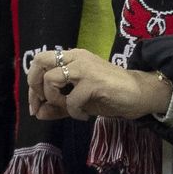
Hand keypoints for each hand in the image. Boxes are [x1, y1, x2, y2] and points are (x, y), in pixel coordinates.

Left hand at [26, 48, 171, 121]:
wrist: (139, 93)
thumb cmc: (110, 94)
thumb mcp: (79, 101)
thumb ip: (58, 106)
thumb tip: (37, 113)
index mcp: (73, 58)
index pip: (40, 62)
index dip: (33, 86)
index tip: (37, 106)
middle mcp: (76, 58)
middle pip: (40, 61)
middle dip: (35, 86)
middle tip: (45, 102)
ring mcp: (85, 68)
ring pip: (51, 79)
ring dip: (55, 99)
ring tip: (69, 108)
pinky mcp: (94, 82)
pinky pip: (71, 99)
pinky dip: (74, 112)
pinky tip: (85, 115)